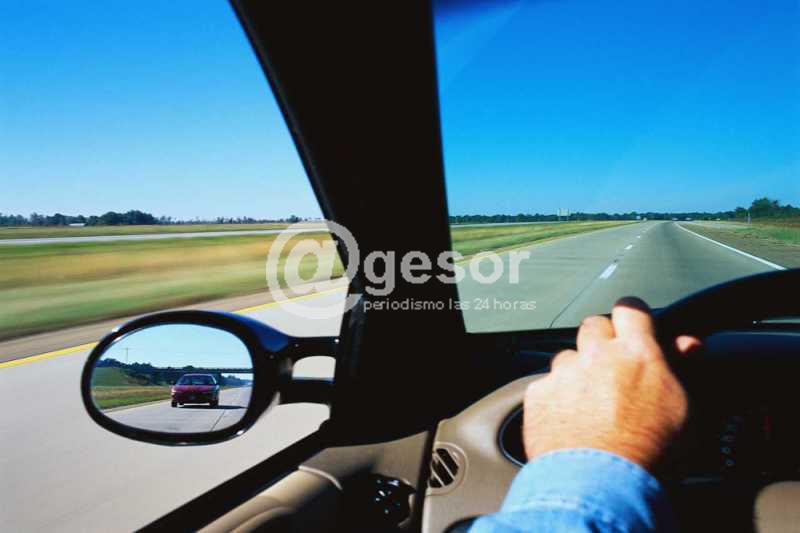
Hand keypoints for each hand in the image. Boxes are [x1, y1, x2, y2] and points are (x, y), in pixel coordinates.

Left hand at [523, 297, 700, 470]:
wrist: (600, 484)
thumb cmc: (649, 453)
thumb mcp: (682, 409)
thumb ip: (681, 368)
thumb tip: (688, 344)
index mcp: (636, 353)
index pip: (631, 308)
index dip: (632, 315)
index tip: (633, 325)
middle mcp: (597, 355)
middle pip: (593, 326)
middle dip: (601, 341)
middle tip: (612, 370)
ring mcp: (564, 373)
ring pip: (567, 357)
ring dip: (577, 372)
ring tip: (590, 406)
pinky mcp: (539, 393)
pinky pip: (546, 385)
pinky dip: (555, 398)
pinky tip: (569, 422)